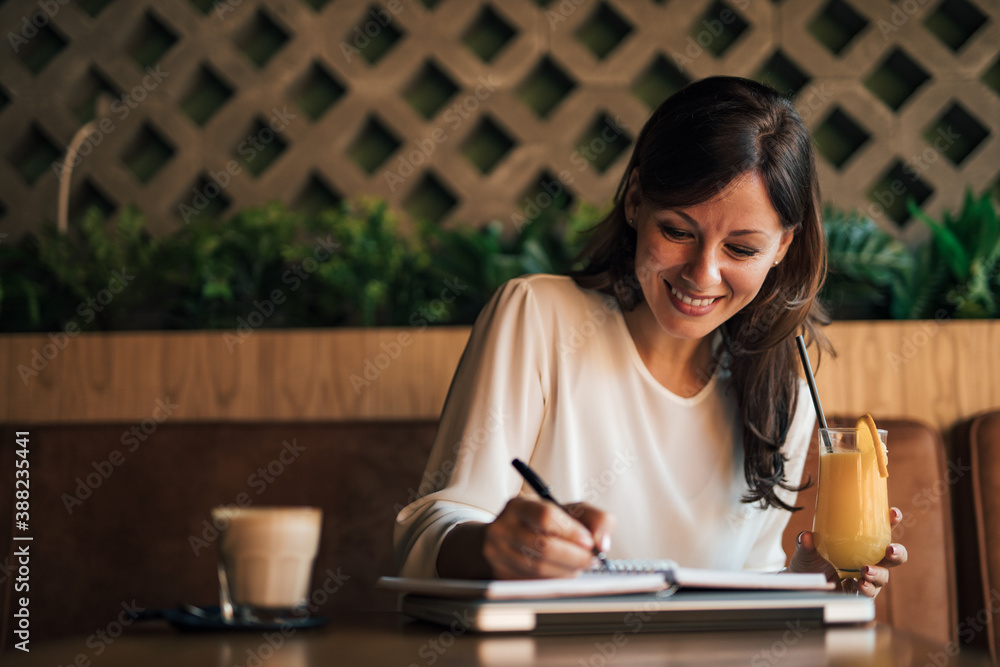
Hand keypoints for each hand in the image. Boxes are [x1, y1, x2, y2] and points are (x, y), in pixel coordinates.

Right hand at [483, 497, 614, 578]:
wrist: (508, 538)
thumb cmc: (546, 524)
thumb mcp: (569, 512)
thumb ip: (595, 519)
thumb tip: (603, 543)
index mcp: (519, 505)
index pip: (545, 516)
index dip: (571, 531)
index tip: (589, 542)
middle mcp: (502, 528)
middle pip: (543, 546)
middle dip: (575, 556)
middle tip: (592, 560)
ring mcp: (498, 554)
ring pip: (539, 569)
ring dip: (567, 571)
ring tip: (580, 566)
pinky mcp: (501, 575)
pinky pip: (533, 583)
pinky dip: (554, 581)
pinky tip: (563, 573)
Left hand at [789, 507, 907, 597]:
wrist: (805, 586)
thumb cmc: (812, 563)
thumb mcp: (807, 551)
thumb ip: (805, 543)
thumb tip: (806, 535)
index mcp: (862, 544)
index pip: (882, 531)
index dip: (891, 522)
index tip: (893, 514)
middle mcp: (870, 560)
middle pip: (893, 557)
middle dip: (897, 553)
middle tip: (890, 550)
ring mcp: (867, 578)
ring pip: (883, 577)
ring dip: (878, 573)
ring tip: (866, 570)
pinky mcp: (861, 594)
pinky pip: (869, 593)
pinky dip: (867, 589)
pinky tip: (860, 585)